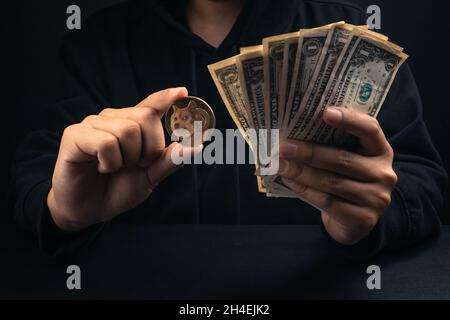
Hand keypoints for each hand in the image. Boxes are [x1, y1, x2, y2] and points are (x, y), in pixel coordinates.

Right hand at [48, 87, 192, 231]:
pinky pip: (106, 143)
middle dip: (148, 149)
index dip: (165, 98)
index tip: (182, 92)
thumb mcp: (149, 178)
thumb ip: (169, 161)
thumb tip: (194, 147)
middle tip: (134, 165)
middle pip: (145, 118)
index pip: (151, 106)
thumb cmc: (117, 190)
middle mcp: (112, 118)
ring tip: (114, 168)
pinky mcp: (75, 135)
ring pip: (127, 130)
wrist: (88, 210)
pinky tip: (101, 168)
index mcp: (131, 124)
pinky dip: (110, 162)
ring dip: (127, 158)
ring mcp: (92, 124)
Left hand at [278, 107, 397, 244]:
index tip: (325, 112)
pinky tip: (289, 181)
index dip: (350, 120)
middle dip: (309, 152)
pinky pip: (327, 201)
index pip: (370, 129)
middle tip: (284, 147)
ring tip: (280, 165)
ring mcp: (375, 198)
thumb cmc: (345, 180)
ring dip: (301, 172)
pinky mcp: (362, 219)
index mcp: (381, 150)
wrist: (354, 221)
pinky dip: (304, 190)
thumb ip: (332, 145)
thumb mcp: (347, 159)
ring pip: (331, 182)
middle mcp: (383, 173)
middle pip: (342, 159)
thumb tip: (293, 131)